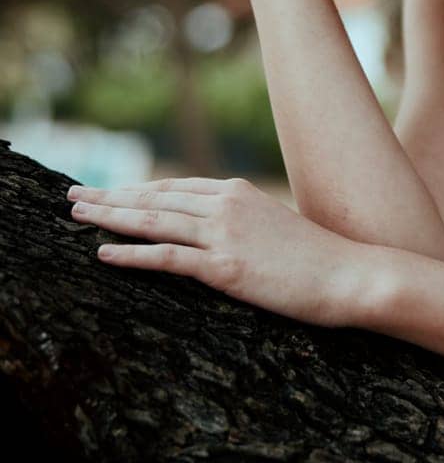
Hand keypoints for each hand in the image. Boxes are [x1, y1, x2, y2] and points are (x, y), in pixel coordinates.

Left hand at [66, 175, 377, 326]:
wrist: (349, 275)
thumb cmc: (319, 257)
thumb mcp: (276, 226)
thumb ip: (244, 221)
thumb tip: (221, 230)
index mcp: (238, 191)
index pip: (174, 187)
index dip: (136, 189)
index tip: (108, 191)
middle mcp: (227, 204)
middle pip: (155, 197)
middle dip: (111, 196)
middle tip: (74, 195)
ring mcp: (225, 234)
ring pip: (153, 220)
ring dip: (110, 216)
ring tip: (78, 215)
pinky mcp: (225, 267)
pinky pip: (167, 257)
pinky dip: (131, 253)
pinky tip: (103, 252)